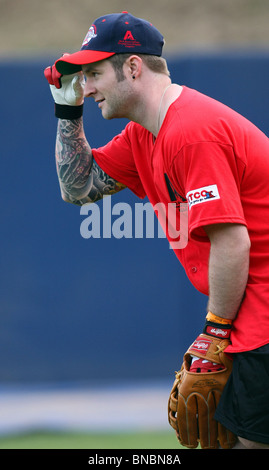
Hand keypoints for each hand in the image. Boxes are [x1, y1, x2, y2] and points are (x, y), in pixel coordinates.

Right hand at [44, 63, 84, 105]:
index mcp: (76, 70)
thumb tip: (76, 77)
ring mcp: (60, 71)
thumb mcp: (78, 93)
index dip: (67, 61)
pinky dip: (48, 75)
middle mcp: (68, 69)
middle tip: (59, 76)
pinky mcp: (53, 75)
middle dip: (58, 69)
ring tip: (58, 86)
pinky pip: (47, 70)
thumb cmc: (76, 97)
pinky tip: (51, 83)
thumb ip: (77, 86)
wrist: (68, 103)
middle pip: (61, 61)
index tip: (64, 68)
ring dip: (54, 76)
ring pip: (54, 66)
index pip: (72, 60)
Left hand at [168, 334, 236, 448]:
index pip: (185, 416)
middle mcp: (199, 390)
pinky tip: (225, 437)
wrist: (213, 339)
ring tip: (213, 446)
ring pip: (214, 418)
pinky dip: (226, 425)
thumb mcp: (185, 370)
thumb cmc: (196, 355)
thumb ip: (183, 386)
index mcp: (186, 387)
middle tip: (200, 447)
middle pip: (200, 421)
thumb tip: (179, 403)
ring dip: (213, 435)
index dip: (186, 432)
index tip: (187, 442)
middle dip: (200, 437)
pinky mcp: (225, 386)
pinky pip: (225, 409)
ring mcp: (214, 389)